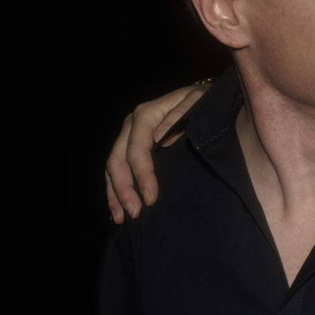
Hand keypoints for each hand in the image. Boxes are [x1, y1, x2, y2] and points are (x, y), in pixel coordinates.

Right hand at [105, 84, 207, 223]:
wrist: (200, 97)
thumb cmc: (202, 100)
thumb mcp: (198, 100)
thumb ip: (182, 113)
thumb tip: (160, 137)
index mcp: (146, 113)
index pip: (137, 149)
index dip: (142, 175)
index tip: (152, 198)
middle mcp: (131, 124)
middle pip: (118, 159)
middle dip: (124, 189)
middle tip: (135, 213)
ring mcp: (128, 135)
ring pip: (112, 167)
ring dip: (115, 194)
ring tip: (122, 217)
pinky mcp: (129, 145)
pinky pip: (116, 169)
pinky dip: (115, 189)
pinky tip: (118, 209)